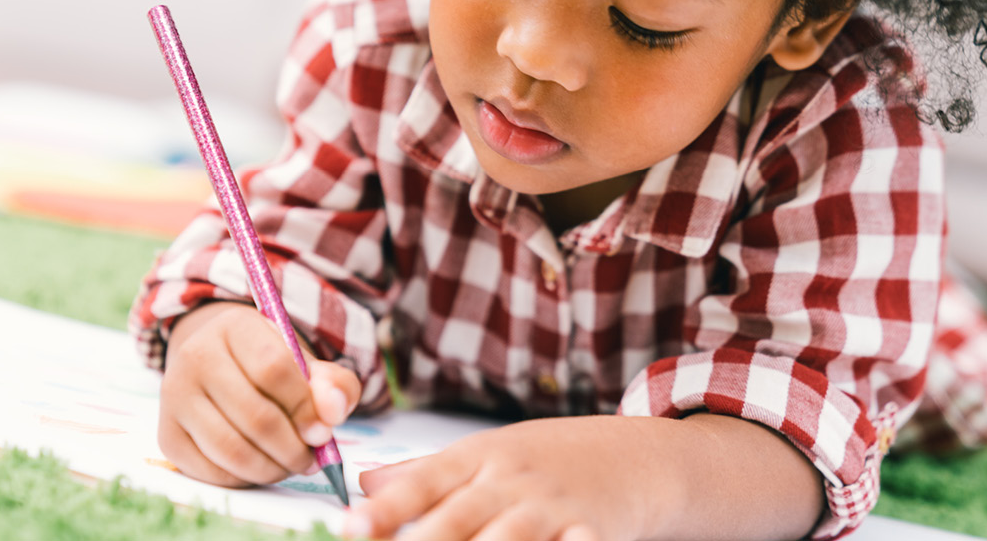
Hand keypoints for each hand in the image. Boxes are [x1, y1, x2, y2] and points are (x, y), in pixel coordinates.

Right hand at [158, 301, 361, 486]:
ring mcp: (174, 397)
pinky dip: (246, 479)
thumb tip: (332, 413)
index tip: (323, 431)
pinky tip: (263, 467)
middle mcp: (196, 356)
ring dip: (272, 468)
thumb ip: (332, 383)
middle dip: (293, 447)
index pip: (274, 368)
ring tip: (291, 464)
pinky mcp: (167, 436)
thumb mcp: (305, 361)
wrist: (217, 364)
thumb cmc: (269, 363)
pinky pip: (212, 471)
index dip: (304, 407)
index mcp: (235, 327)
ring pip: (232, 449)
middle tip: (312, 458)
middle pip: (254, 415)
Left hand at [344, 416, 659, 540]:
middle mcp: (511, 481)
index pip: (425, 480)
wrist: (635, 457)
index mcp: (479, 457)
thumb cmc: (549, 458)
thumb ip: (425, 473)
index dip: (388, 506)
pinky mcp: (588, 535)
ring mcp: (551, 509)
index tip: (351, 525)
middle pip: (459, 518)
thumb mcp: (488, 453)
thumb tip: (365, 485)